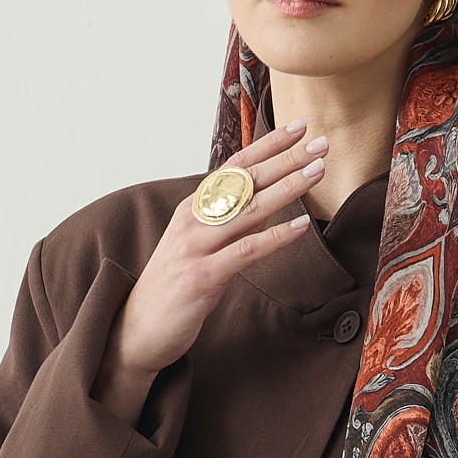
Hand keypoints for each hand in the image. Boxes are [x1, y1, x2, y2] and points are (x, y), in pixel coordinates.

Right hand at [105, 121, 328, 385]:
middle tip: (321, 141)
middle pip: (246, 180)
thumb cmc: (172, 288)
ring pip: (248, 209)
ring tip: (318, 170)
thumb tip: (264, 203)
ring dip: (287, 187)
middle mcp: (193, 219)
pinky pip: (245, 251)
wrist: (136, 330)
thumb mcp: (199, 246)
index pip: (234, 167)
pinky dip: (275, 237)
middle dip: (286, 158)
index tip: (298, 126)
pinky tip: (300, 226)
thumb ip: (228, 223)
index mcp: (193, 208)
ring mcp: (196, 247)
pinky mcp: (202, 277)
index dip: (267, 145)